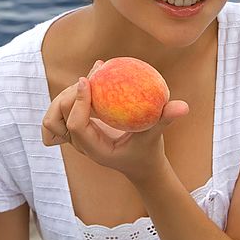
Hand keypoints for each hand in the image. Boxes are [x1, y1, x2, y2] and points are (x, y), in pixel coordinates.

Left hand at [41, 60, 188, 183]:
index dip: (78, 102)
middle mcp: (81, 145)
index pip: (77, 126)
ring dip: (67, 95)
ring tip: (91, 77)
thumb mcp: (157, 136)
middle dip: (70, 95)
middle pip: (59, 118)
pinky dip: (71, 96)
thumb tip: (184, 106)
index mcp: (95, 150)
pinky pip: (64, 111)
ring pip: (55, 115)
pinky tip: (90, 80)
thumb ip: (166, 120)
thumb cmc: (148, 151)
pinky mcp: (78, 128)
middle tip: (92, 75)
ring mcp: (77, 138)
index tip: (87, 80)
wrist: (139, 164)